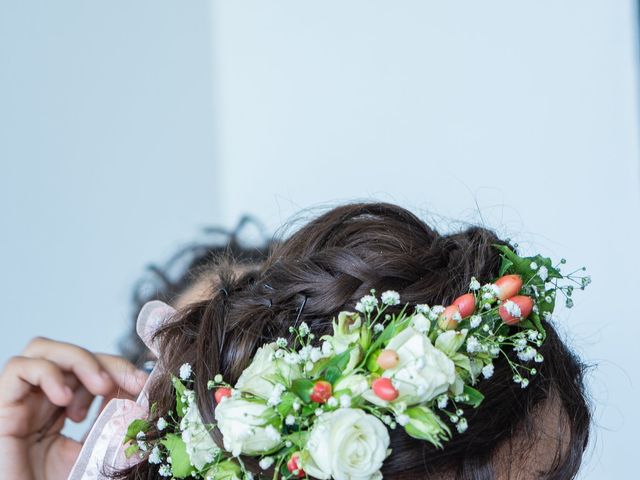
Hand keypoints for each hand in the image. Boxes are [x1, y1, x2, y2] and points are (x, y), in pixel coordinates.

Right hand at [0, 337, 147, 479]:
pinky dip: (47, 373)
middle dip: (104, 361)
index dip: (119, 368)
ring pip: (42, 349)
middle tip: (129, 384)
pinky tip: (65, 399)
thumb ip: (116, 417)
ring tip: (99, 388)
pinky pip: (18, 369)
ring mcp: (20, 401)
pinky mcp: (1, 407)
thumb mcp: (98, 446)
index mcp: (62, 407)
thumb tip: (143, 391)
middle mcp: (39, 399)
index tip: (144, 383)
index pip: (90, 367)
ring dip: (79, 360)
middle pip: (69, 353)